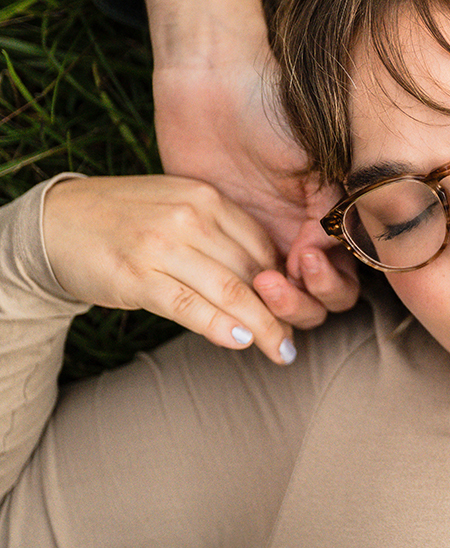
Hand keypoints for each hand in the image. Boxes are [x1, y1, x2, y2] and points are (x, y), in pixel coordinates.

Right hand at [42, 175, 318, 363]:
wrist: (55, 223)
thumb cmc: (126, 221)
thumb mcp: (178, 208)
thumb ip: (220, 233)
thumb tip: (270, 277)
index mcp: (205, 197)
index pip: (262, 246)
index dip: (286, 283)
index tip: (296, 309)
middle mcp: (189, 217)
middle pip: (253, 271)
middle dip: (280, 311)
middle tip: (292, 339)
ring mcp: (162, 245)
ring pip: (230, 291)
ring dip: (262, 326)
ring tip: (280, 350)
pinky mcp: (137, 275)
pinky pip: (190, 305)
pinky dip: (221, 326)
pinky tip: (241, 341)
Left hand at [140, 0, 359, 325]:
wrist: (212, 80)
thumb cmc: (272, 106)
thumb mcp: (320, 155)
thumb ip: (339, 206)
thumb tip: (339, 251)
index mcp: (337, 214)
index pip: (355, 271)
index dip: (336, 280)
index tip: (310, 255)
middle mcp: (308, 236)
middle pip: (328, 299)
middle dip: (313, 298)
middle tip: (291, 270)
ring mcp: (268, 241)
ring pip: (291, 304)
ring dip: (285, 305)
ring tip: (260, 279)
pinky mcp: (226, 241)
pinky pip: (243, 290)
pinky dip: (245, 298)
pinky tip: (233, 276)